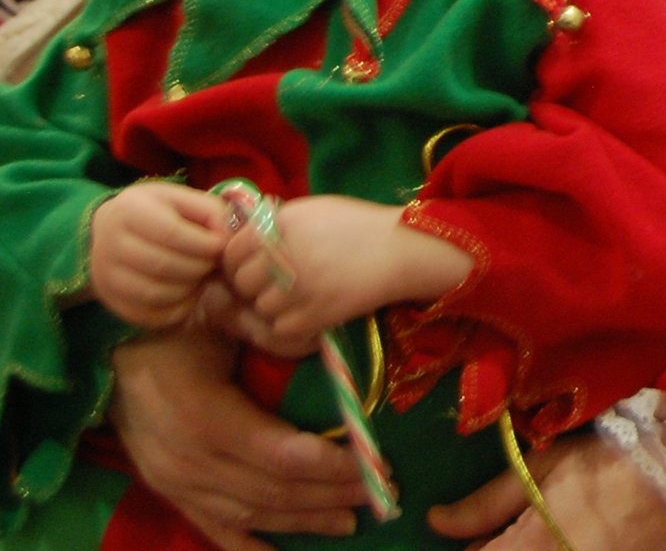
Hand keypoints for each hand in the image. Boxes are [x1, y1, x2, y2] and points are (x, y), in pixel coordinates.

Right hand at [90, 181, 231, 326]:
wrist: (115, 228)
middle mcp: (109, 243)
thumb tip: (228, 238)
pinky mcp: (110, 300)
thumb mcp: (186, 199)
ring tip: (200, 276)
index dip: (204, 244)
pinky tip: (186, 294)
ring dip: (189, 289)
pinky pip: (147, 315)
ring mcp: (105, 275)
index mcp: (130, 210)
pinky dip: (175, 309)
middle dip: (199, 267)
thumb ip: (212, 212)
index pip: (171, 233)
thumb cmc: (160, 212)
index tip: (220, 246)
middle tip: (212, 263)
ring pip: (155, 294)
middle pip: (163, 265)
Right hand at [108, 323, 370, 550]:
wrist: (111, 350)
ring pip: (248, 513)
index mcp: (203, 417)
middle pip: (272, 490)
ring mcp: (174, 481)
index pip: (280, 456)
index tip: (376, 462)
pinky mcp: (167, 490)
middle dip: (331, 495)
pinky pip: (211, 526)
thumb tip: (318, 342)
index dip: (331, 466)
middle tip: (381, 492)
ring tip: (349, 521)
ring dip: (302, 521)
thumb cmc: (174, 325)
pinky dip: (248, 545)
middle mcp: (187, 460)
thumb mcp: (217, 311)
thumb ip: (264, 327)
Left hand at [221, 195, 474, 355]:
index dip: (239, 260)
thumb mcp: (313, 211)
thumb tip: (238, 240)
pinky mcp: (313, 315)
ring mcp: (298, 288)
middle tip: (279, 282)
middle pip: (242, 282)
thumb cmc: (358, 225)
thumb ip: (274, 224)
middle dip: (255, 284)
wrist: (404, 249)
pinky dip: (292, 323)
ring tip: (300, 295)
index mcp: (280, 224)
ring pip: (260, 308)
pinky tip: (311, 309)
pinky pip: (281, 328)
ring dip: (275, 305)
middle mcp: (284, 255)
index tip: (255, 264)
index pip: (231, 251)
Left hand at [429, 436, 665, 550]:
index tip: (483, 535)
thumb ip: (485, 502)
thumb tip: (436, 522)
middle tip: (522, 528)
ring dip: (527, 545)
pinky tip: (576, 536)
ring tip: (550, 530)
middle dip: (502, 546)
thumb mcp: (544, 467)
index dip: (473, 547)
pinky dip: (567, 549)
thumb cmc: (610, 462)